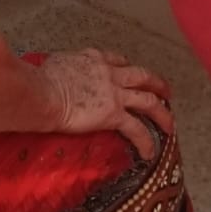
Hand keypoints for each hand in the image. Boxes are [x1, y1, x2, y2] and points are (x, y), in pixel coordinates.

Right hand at [39, 48, 173, 161]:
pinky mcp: (113, 114)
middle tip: (165, 91)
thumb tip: (58, 73)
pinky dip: (146, 141)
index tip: (132, 72)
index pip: (118, 60)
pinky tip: (150, 152)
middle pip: (141, 76)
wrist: (42, 92)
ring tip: (170, 124)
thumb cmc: (40, 79)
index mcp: (93, 58)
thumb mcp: (56, 62)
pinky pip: (136, 129)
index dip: (128, 67)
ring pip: (148, 101)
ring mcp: (114, 93)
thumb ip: (64, 67)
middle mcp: (109, 72)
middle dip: (156, 83)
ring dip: (162, 113)